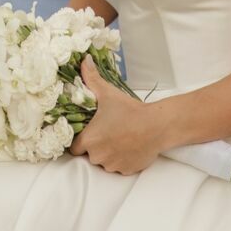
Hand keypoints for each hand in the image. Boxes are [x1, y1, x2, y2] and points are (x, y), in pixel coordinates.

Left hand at [69, 58, 163, 174]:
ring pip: (104, 161)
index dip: (79, 139)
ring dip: (108, 153)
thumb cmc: (130, 110)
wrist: (156, 126)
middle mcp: (98, 156)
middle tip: (106, 130)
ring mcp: (112, 165)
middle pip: (89, 154)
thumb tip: (84, 60)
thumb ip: (91, 78)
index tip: (87, 131)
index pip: (74, 148)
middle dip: (95, 145)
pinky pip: (118, 166)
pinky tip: (128, 145)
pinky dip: (121, 158)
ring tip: (119, 136)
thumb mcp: (107, 93)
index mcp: (90, 139)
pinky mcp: (125, 170)